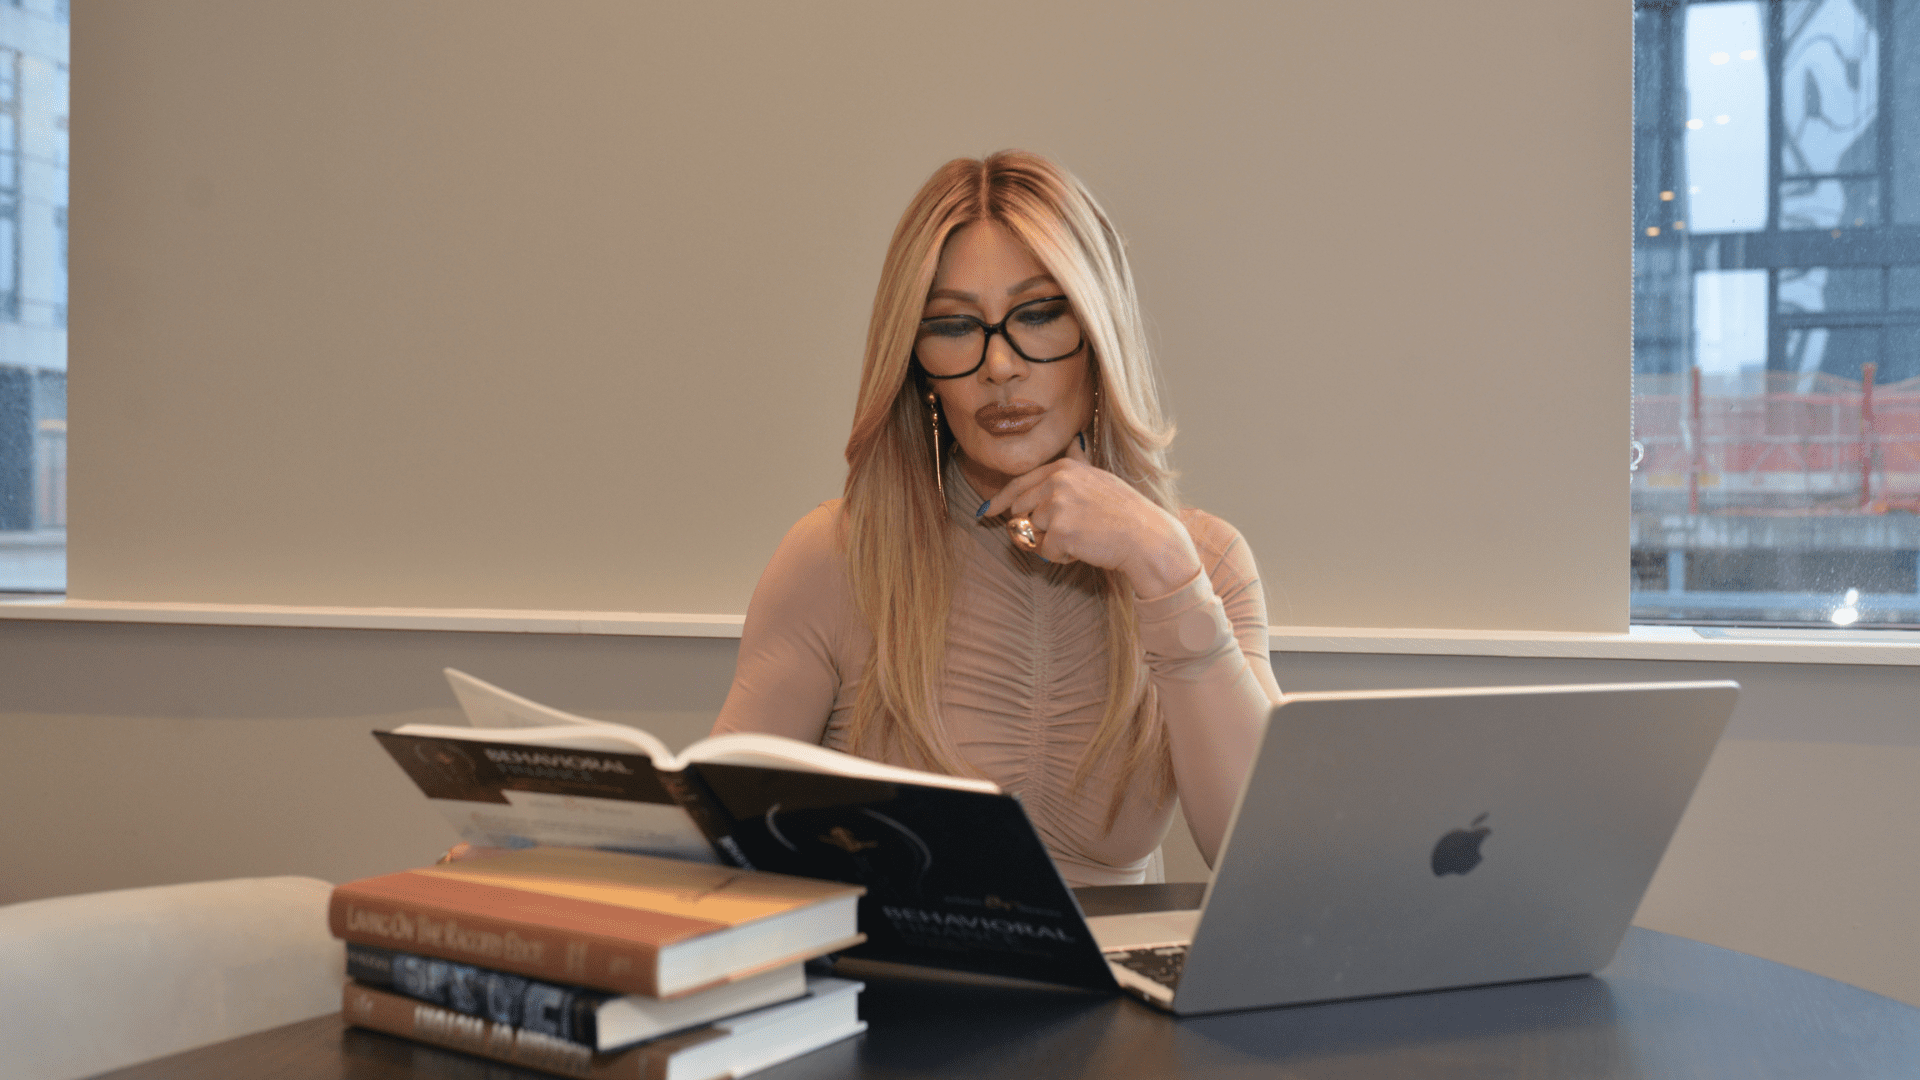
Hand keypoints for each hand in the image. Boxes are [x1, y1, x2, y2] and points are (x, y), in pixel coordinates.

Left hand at [981, 437, 1203, 598]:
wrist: (1145, 536)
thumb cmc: (1124, 511)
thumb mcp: (1100, 477)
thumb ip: (1079, 462)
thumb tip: (1074, 441)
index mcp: (1064, 468)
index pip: (1019, 484)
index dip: (1000, 501)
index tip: (985, 512)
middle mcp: (1057, 482)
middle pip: (1020, 511)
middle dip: (1035, 527)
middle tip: (1065, 532)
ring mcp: (1057, 506)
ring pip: (1032, 533)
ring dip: (1051, 542)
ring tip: (1081, 537)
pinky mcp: (1060, 531)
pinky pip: (1044, 552)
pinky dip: (1061, 556)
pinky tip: (1083, 549)